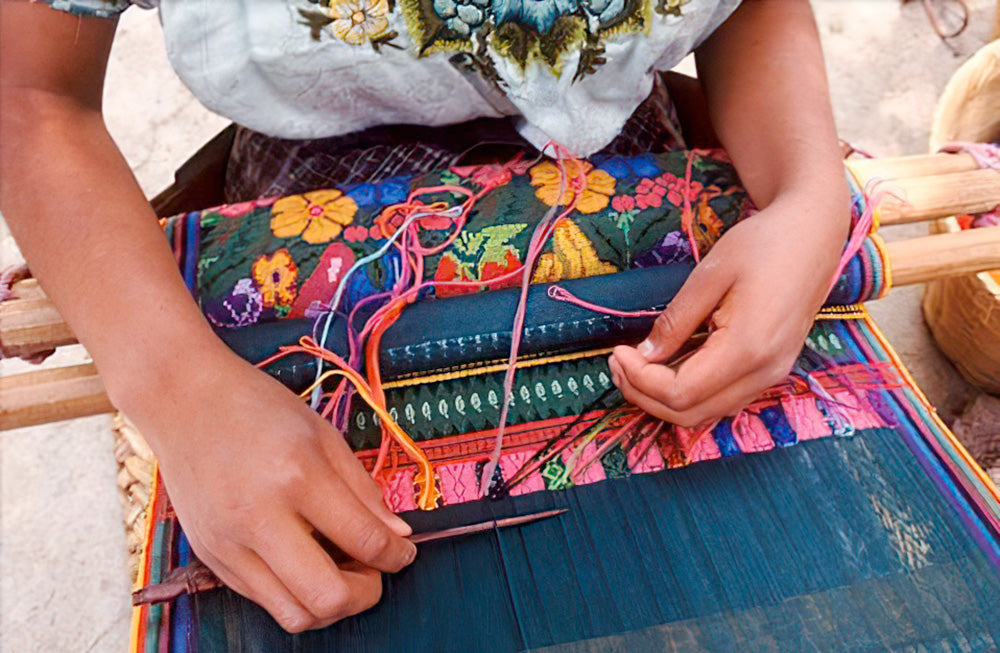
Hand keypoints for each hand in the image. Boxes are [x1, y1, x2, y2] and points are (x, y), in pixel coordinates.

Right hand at [118, 345, 415, 631]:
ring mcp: (230, 545)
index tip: (404, 552)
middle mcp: (259, 518)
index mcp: (297, 476)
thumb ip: (362, 489)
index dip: (396, 555)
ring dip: (330, 605)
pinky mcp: (212, 559)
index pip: (363, 540)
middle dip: (366, 593)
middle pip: (327, 596)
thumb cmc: (257, 409)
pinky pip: (264, 600)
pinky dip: (295, 594)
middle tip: (375, 570)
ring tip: (341, 571)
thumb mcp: (323, 435)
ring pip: (294, 615)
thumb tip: (397, 534)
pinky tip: (307, 564)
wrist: (183, 400)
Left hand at [609, 193, 848, 427]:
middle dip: (645, 395)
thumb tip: (645, 356)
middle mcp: (764, 372)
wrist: (813, 233)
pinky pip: (723, 397)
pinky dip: (689, 393)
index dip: (641, 380)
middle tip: (617, 363)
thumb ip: (676, 322)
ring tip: (634, 366)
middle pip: (691, 413)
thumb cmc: (764, 244)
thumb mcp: (709, 275)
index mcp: (748, 349)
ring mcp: (772, 374)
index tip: (617, 352)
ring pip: (707, 412)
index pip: (680, 392)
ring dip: (664, 399)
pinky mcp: (772, 368)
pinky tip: (666, 367)